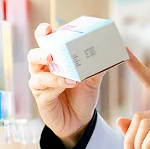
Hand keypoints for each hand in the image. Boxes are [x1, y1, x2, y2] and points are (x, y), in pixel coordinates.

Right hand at [27, 22, 104, 148]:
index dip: (43, 33)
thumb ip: (99, 65)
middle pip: (33, 56)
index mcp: (54, 58)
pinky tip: (68, 85)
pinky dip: (56, 87)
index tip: (48, 29)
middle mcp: (43, 68)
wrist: (80, 120)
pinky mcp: (41, 98)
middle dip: (41, 54)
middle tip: (51, 55)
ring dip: (53, 75)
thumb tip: (116, 52)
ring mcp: (40, 83)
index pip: (44, 41)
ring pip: (38, 75)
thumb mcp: (93, 78)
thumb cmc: (82, 95)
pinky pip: (44, 90)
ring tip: (69, 77)